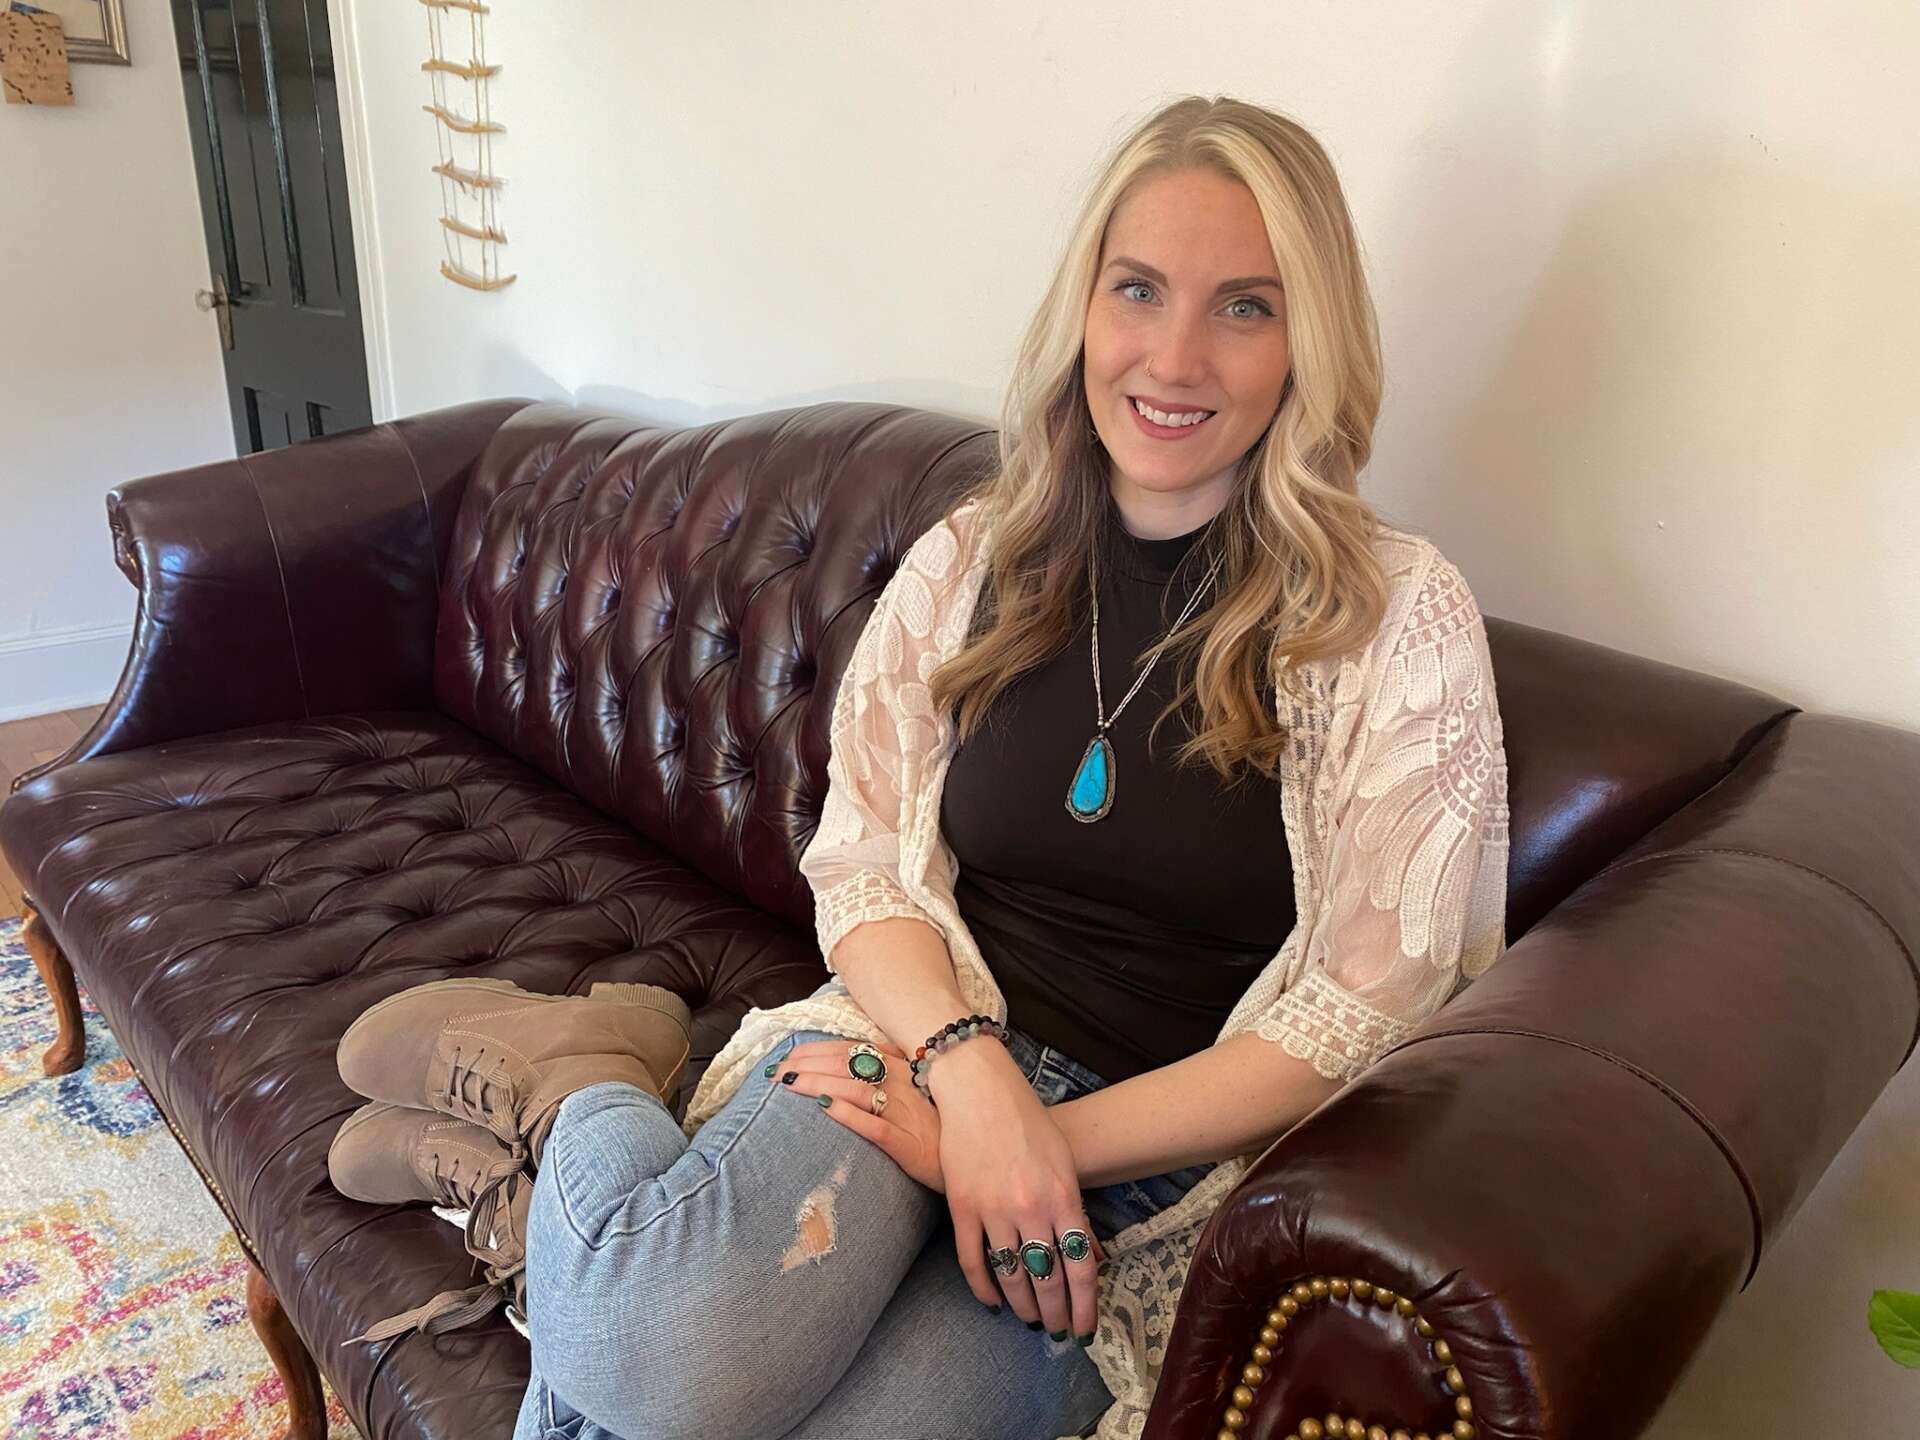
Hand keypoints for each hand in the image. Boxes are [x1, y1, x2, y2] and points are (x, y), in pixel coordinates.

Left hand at [774, 1040, 944, 1190]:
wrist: (973, 1160)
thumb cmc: (938, 1125)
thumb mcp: (914, 1092)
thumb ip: (886, 1074)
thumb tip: (845, 1070)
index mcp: (903, 1067)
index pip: (851, 1050)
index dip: (815, 1050)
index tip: (786, 1055)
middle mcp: (903, 1083)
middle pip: (847, 1065)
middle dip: (807, 1064)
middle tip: (775, 1071)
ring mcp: (906, 1112)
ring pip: (856, 1089)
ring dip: (819, 1083)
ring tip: (789, 1084)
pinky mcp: (909, 1143)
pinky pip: (875, 1126)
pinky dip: (849, 1114)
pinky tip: (825, 1108)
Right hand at [928, 1040, 1103, 1339]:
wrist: (980, 1091)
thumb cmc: (1028, 1122)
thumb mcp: (1064, 1161)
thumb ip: (1071, 1207)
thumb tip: (1083, 1253)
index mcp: (1064, 1196)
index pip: (1082, 1267)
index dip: (1085, 1306)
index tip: (1085, 1328)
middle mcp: (1031, 1208)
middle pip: (1049, 1280)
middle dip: (1056, 1313)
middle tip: (1058, 1330)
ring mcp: (994, 1209)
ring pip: (1013, 1276)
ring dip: (1024, 1306)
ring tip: (1032, 1320)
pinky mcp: (962, 1207)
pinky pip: (973, 1261)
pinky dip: (983, 1288)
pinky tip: (992, 1303)